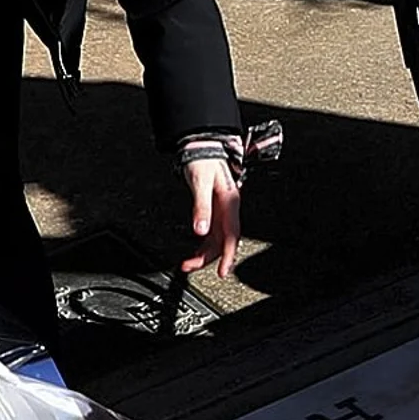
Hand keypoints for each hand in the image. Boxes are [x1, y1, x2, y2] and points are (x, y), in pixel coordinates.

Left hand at [180, 157, 241, 278]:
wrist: (203, 147)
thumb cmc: (203, 161)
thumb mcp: (200, 183)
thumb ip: (201, 207)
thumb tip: (200, 230)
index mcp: (229, 203)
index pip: (232, 236)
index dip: (228, 256)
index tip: (224, 272)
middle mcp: (228, 209)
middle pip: (223, 242)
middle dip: (208, 259)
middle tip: (189, 267)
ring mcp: (222, 211)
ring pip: (216, 240)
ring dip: (203, 254)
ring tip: (186, 263)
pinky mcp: (214, 211)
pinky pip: (211, 234)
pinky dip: (202, 245)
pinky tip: (193, 252)